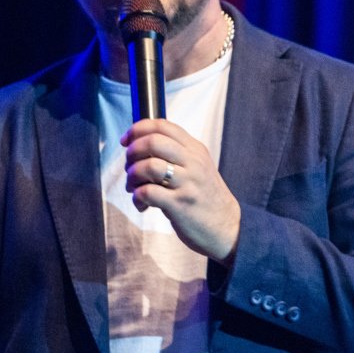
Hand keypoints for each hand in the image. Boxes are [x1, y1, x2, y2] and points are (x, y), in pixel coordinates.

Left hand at [122, 118, 240, 261]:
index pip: (162, 125)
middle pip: (153, 142)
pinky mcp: (180, 204)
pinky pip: (148, 193)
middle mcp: (193, 162)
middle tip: (129, 167)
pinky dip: (137, 197)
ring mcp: (188, 183)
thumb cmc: (204, 196)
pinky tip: (141, 204)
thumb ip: (175, 153)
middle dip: (132, 152)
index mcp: (195, 149)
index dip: (137, 129)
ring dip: (132, 176)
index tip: (125, 141)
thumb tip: (140, 144)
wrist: (227, 227)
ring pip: (149, 166)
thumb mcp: (197, 167)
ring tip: (133, 187)